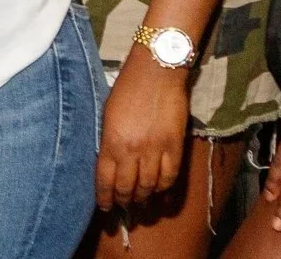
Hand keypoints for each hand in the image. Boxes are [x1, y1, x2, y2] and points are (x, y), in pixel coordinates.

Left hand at [96, 53, 191, 211]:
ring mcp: (156, 150)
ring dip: (144, 199)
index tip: (105, 207)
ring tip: (141, 204)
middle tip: (124, 208)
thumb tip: (109, 165)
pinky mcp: (176, 147)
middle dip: (124, 201)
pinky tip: (161, 195)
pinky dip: (164, 190)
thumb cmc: (127, 89)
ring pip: (149, 186)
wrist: (157, 72)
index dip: (105, 198)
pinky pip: (170, 177)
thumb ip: (108, 142)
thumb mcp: (107, 115)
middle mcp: (132, 150)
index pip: (105, 180)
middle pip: (127, 187)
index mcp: (111, 141)